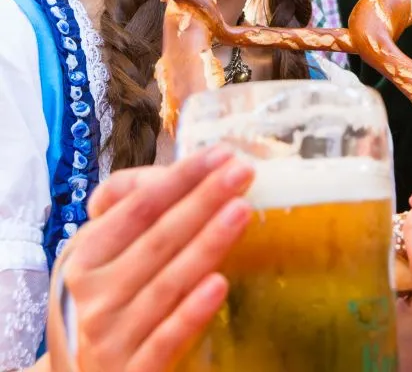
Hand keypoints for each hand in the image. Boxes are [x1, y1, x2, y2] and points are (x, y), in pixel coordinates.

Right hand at [46, 147, 253, 371]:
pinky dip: (192, 312)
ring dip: (207, 244)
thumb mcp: (102, 252)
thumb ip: (131, 207)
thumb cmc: (107, 295)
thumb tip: (171, 171)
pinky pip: (167, 338)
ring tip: (242, 210)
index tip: (222, 154)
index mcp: (86, 257)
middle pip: (158, 239)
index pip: (139, 207)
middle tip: (242, 171)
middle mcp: (95, 296)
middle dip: (203, 200)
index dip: (181, 178)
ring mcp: (112, 336)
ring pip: (168, 284)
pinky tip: (219, 284)